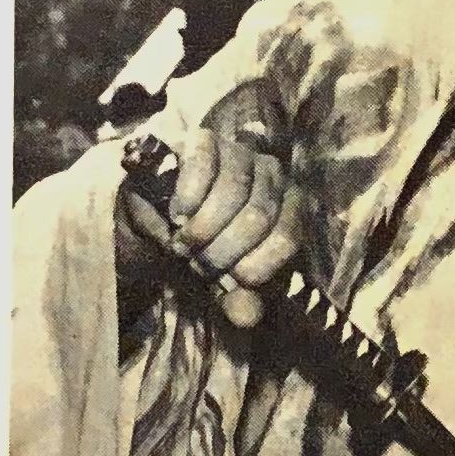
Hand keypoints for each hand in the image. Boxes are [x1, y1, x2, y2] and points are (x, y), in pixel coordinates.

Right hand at [117, 126, 302, 327]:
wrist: (163, 219)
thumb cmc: (206, 249)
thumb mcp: (224, 282)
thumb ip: (238, 299)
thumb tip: (246, 315)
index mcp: (291, 206)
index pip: (288, 237)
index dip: (256, 265)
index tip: (230, 280)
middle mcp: (274, 174)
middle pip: (258, 217)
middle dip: (221, 251)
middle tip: (197, 264)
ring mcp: (241, 153)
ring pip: (232, 194)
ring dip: (201, 228)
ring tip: (183, 244)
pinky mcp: (207, 140)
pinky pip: (203, 165)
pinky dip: (188, 196)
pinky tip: (178, 213)